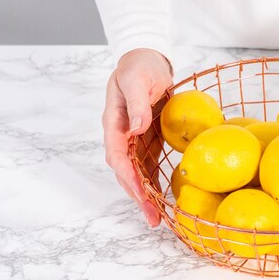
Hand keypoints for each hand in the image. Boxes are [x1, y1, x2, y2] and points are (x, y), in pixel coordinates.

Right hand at [103, 48, 172, 226]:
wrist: (147, 61)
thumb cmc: (139, 67)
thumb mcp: (136, 80)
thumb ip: (136, 104)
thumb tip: (137, 128)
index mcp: (114, 123)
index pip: (116, 155)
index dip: (127, 175)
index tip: (139, 192)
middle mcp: (121, 136)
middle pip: (125, 172)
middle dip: (137, 196)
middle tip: (152, 217)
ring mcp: (134, 142)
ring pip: (136, 174)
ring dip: (145, 197)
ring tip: (157, 219)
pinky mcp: (148, 142)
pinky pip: (149, 167)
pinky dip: (155, 183)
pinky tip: (164, 199)